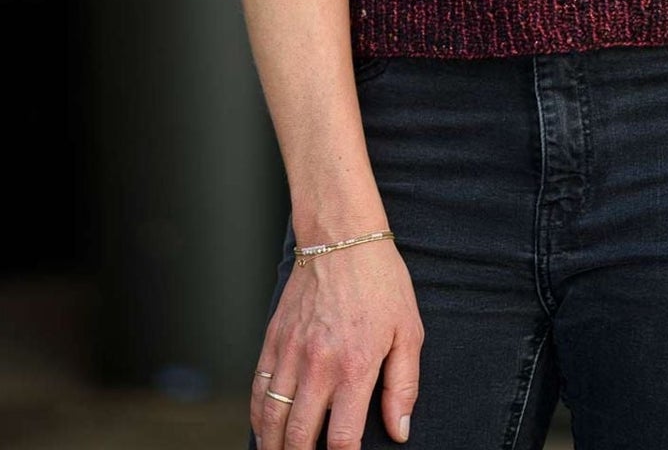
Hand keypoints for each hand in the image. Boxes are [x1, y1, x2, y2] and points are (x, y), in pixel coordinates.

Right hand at [252, 238, 423, 449]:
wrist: (342, 237)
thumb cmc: (380, 281)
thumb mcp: (409, 332)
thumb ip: (404, 386)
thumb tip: (399, 430)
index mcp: (355, 367)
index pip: (341, 439)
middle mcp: (318, 365)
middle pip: (299, 437)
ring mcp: (290, 353)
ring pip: (272, 418)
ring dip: (275, 446)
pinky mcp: (273, 340)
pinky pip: (258, 390)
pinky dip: (259, 417)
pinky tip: (266, 430)